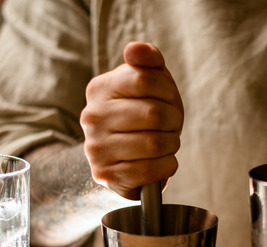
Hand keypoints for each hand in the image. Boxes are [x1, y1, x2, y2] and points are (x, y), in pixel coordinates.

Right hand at [80, 42, 183, 199]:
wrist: (122, 157)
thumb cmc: (142, 113)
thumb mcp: (148, 82)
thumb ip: (147, 60)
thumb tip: (134, 50)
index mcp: (100, 89)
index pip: (144, 80)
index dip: (168, 91)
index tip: (169, 99)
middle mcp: (92, 117)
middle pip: (153, 114)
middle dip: (173, 121)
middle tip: (171, 125)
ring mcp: (96, 148)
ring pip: (154, 144)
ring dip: (172, 145)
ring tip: (166, 143)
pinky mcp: (106, 176)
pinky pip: (150, 171)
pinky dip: (166, 166)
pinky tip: (162, 162)